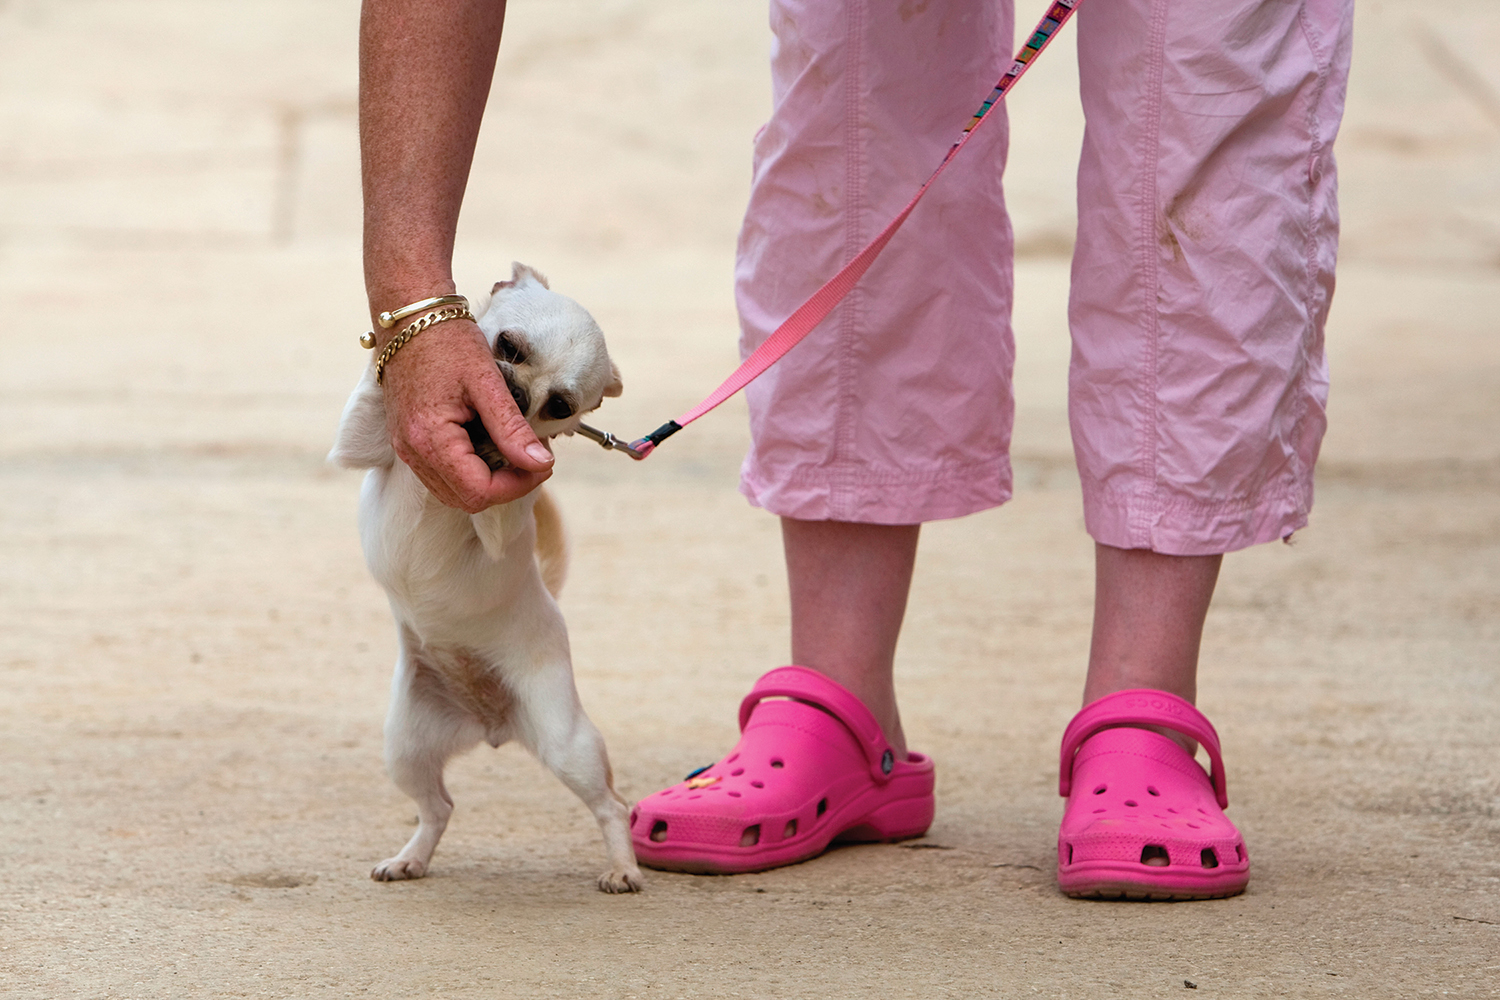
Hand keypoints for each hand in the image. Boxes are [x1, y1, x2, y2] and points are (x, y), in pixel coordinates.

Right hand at [380, 319, 552, 511]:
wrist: (410, 316)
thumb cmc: (446, 341)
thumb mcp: (487, 383)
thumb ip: (512, 428)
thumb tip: (540, 464)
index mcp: (430, 439)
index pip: (479, 492)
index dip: (518, 485)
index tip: (543, 463)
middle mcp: (412, 451)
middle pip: (466, 498)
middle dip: (506, 486)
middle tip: (533, 458)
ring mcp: (407, 448)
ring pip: (453, 491)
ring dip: (489, 480)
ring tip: (516, 450)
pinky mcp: (409, 441)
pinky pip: (442, 474)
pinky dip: (471, 470)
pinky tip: (492, 445)